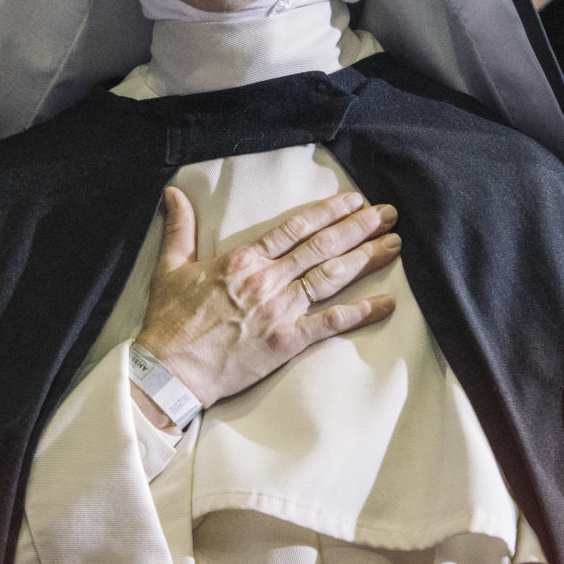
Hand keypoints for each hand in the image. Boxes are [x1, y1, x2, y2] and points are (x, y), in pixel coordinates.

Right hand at [132, 186, 398, 425]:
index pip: (295, 228)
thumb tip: (172, 193)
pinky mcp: (286, 342)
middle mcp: (267, 280)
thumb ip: (179, 228)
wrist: (169, 371)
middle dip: (359, 227)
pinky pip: (331, 323)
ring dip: (366, 259)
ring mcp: (279, 311)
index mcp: (243, 259)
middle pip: (322, 247)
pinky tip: (386, 303)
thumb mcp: (170, 267)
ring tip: (394, 244)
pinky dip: (361, 312)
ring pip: (331, 277)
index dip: (329, 212)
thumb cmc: (169, 322)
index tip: (354, 201)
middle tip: (388, 214)